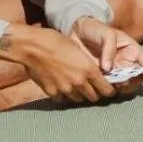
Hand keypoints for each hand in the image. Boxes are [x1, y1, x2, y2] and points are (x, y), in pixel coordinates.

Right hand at [1, 24, 115, 104]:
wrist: (33, 46)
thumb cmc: (56, 42)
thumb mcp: (78, 50)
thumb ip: (88, 65)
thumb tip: (96, 73)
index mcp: (89, 70)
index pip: (106, 89)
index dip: (109, 91)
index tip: (109, 90)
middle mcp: (79, 82)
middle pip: (94, 97)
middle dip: (94, 93)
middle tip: (92, 88)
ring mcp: (65, 89)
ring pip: (78, 99)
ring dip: (79, 94)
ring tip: (75, 86)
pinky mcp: (52, 93)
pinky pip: (62, 99)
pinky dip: (63, 94)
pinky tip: (60, 85)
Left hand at [71, 15, 142, 87]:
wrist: (76, 33)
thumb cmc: (95, 29)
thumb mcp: (106, 33)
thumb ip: (109, 48)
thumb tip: (108, 69)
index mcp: (132, 50)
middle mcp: (126, 63)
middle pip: (137, 78)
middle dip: (133, 82)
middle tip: (125, 81)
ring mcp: (114, 72)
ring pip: (125, 85)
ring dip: (122, 88)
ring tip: (115, 84)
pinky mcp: (103, 77)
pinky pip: (109, 87)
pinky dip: (108, 89)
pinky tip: (104, 85)